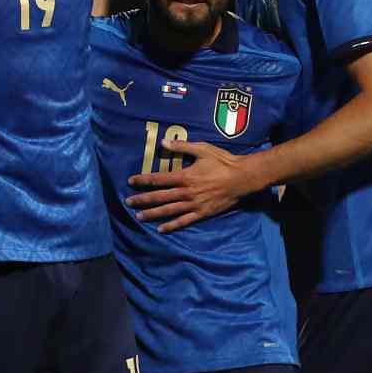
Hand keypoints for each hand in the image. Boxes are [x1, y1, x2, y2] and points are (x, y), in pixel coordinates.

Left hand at [124, 139, 256, 231]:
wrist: (243, 178)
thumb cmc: (223, 161)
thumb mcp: (202, 149)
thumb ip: (182, 147)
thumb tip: (163, 143)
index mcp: (185, 176)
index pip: (158, 179)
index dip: (143, 180)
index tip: (130, 181)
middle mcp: (187, 192)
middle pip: (160, 197)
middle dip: (142, 199)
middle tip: (128, 202)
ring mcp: (194, 204)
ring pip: (169, 211)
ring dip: (153, 214)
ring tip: (139, 217)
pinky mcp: (203, 213)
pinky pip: (184, 221)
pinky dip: (172, 226)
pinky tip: (161, 229)